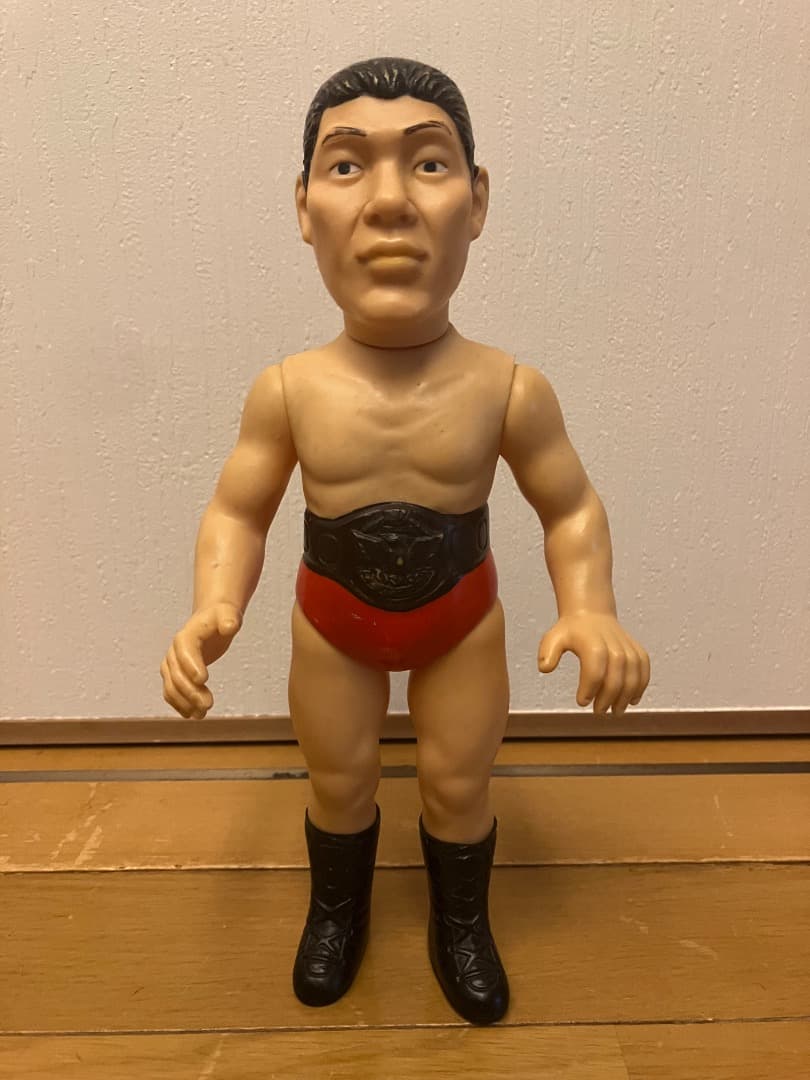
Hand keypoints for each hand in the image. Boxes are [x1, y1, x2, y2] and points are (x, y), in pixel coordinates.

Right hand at [160, 603, 242, 718]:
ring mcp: (172, 665)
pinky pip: (171, 692)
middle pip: (177, 674)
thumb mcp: (228, 614)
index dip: (191, 666)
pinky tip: (193, 714)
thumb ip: (229, 619)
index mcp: (186, 636)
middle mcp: (174, 652)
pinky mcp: (175, 675)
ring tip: (201, 714)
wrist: (208, 620)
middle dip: (190, 691)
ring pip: (171, 687)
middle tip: (208, 704)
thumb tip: (230, 626)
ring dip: (184, 702)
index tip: (203, 680)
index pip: (184, 651)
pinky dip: (180, 705)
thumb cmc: (219, 617)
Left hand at [537, 613, 649, 716]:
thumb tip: (545, 668)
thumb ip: (548, 653)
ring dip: (625, 698)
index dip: (589, 690)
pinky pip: (644, 672)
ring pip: (632, 678)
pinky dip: (640, 687)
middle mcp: (614, 647)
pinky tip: (632, 700)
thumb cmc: (571, 630)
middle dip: (607, 699)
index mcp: (593, 644)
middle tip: (598, 711)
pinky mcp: (638, 652)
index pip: (594, 673)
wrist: (591, 614)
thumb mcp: (553, 639)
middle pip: (615, 680)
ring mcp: (628, 649)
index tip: (581, 701)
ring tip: (615, 711)